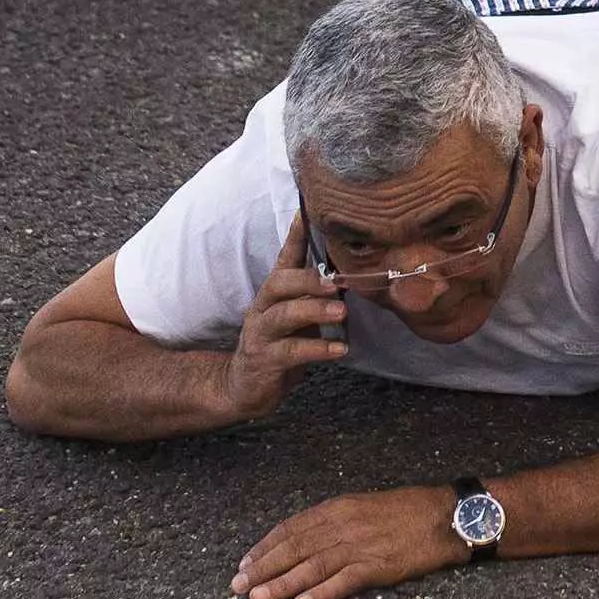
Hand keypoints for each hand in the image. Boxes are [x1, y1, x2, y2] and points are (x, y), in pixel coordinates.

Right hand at [218, 212, 345, 422]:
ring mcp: (260, 333)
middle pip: (280, 282)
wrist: (245, 387)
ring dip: (314, 312)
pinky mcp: (263, 360)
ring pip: (284, 315)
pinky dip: (317, 349)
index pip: (284, 258)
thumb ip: (316, 296)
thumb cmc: (280, 344)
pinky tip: (340, 349)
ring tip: (342, 314)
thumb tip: (353, 274)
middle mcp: (263, 307)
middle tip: (336, 282)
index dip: (295, 235)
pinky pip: (290, 352)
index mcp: (274, 292)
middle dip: (308, 279)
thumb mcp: (298, 315)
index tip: (306, 211)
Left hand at [231, 484, 466, 598]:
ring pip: (311, 566)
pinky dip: (320, 593)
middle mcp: (343, 525)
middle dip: (262, 569)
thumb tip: (304, 539)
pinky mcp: (378, 566)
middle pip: (294, 548)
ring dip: (281, 584)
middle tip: (238, 588)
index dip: (265, 547)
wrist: (446, 516)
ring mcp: (360, 545)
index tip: (244, 564)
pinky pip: (343, 582)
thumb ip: (335, 521)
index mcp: (338, 508)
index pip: (291, 528)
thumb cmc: (407, 511)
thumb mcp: (365, 506)